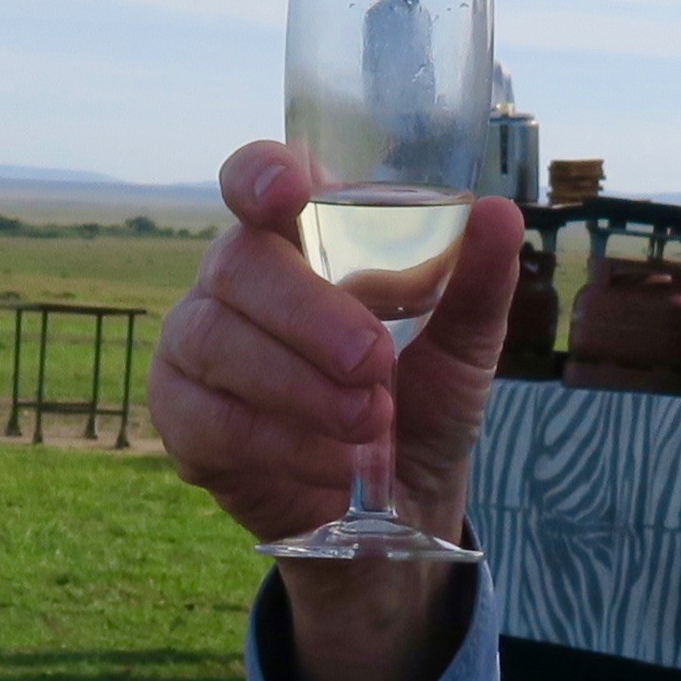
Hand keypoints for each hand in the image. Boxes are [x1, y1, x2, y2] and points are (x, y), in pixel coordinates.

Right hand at [149, 142, 521, 680]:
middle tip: (375, 364)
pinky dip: (278, 444)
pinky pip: (208, 419)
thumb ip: (476, 282)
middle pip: (237, 264)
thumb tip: (497, 214)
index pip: (259, 178)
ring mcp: (197, 346)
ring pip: (215, 342)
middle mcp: (236, 280)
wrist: (399, 506)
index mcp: (302, 238)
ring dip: (298, 386)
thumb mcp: (464, 346)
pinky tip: (332, 464)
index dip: (262, 175)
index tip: (288, 195)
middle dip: (309, 315)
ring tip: (369, 423)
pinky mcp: (183, 418)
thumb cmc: (421, 401)